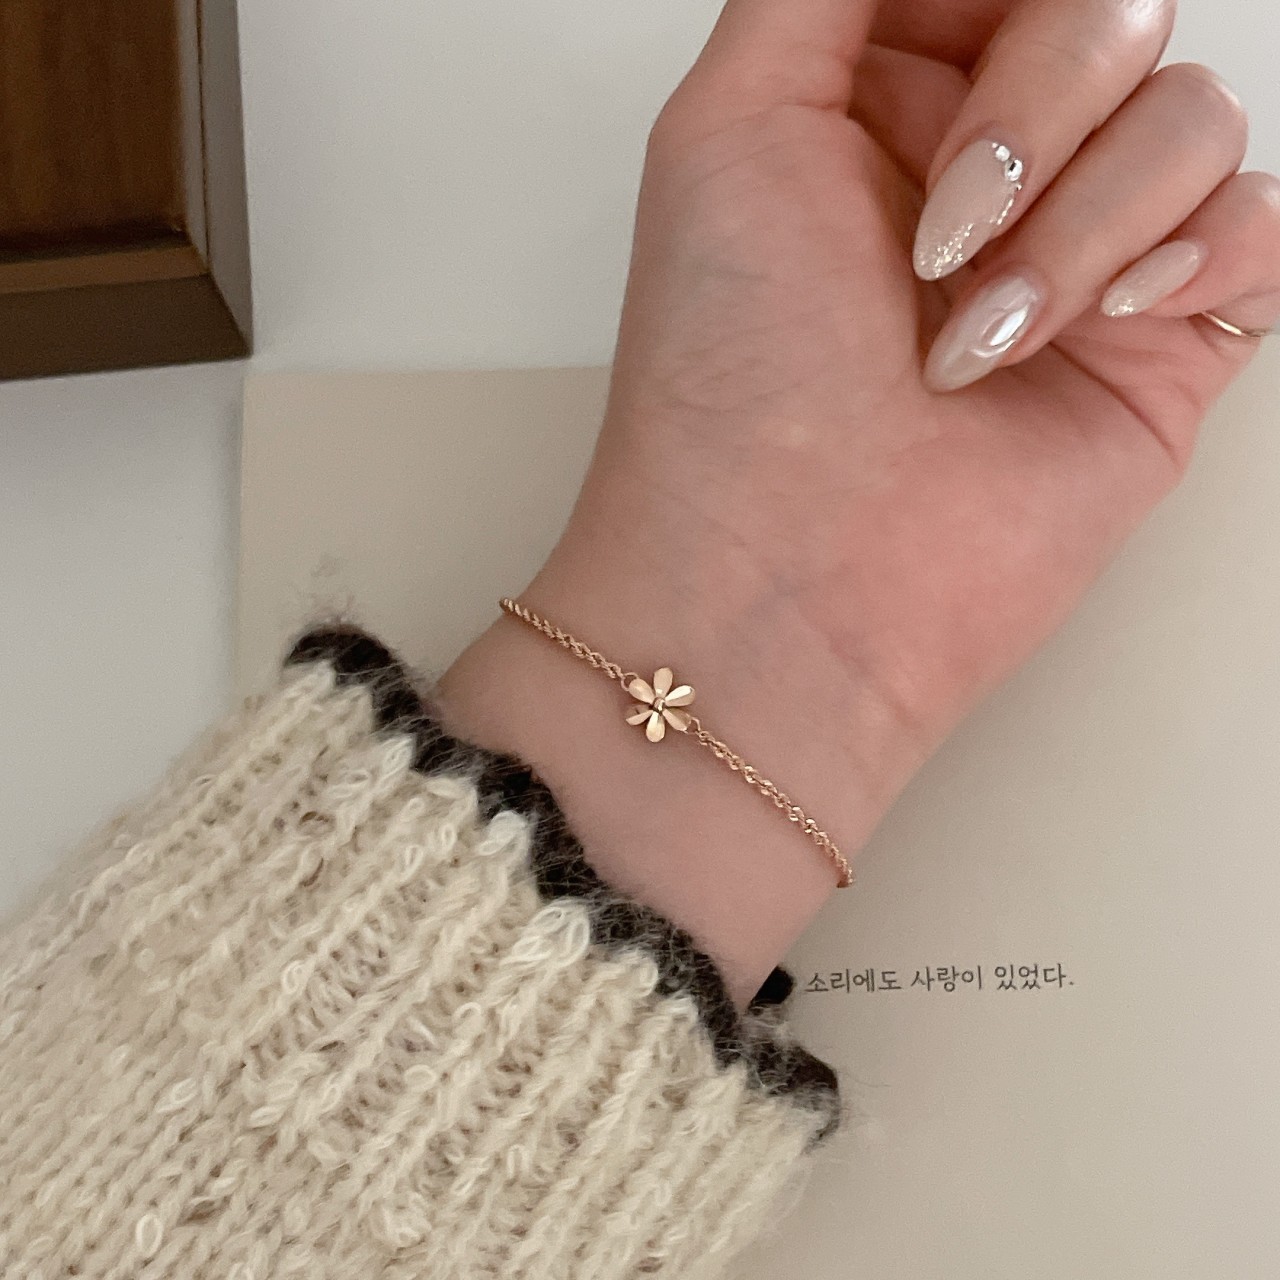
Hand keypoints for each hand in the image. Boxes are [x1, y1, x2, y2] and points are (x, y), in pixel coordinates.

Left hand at [439, 0, 1279, 1006]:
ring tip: (974, 340)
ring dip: (1077, 220)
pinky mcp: (1156, 346)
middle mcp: (987, 172)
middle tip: (934, 238)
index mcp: (881, 106)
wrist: (792, 576)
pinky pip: (1258, 218)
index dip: (991, 3)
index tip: (947, 69)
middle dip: (1030, 111)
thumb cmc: (735, 382)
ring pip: (1186, 112)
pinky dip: (1192, 251)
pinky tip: (1101, 319)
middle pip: (1109, 14)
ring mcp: (1078, 256)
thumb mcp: (731, 126)